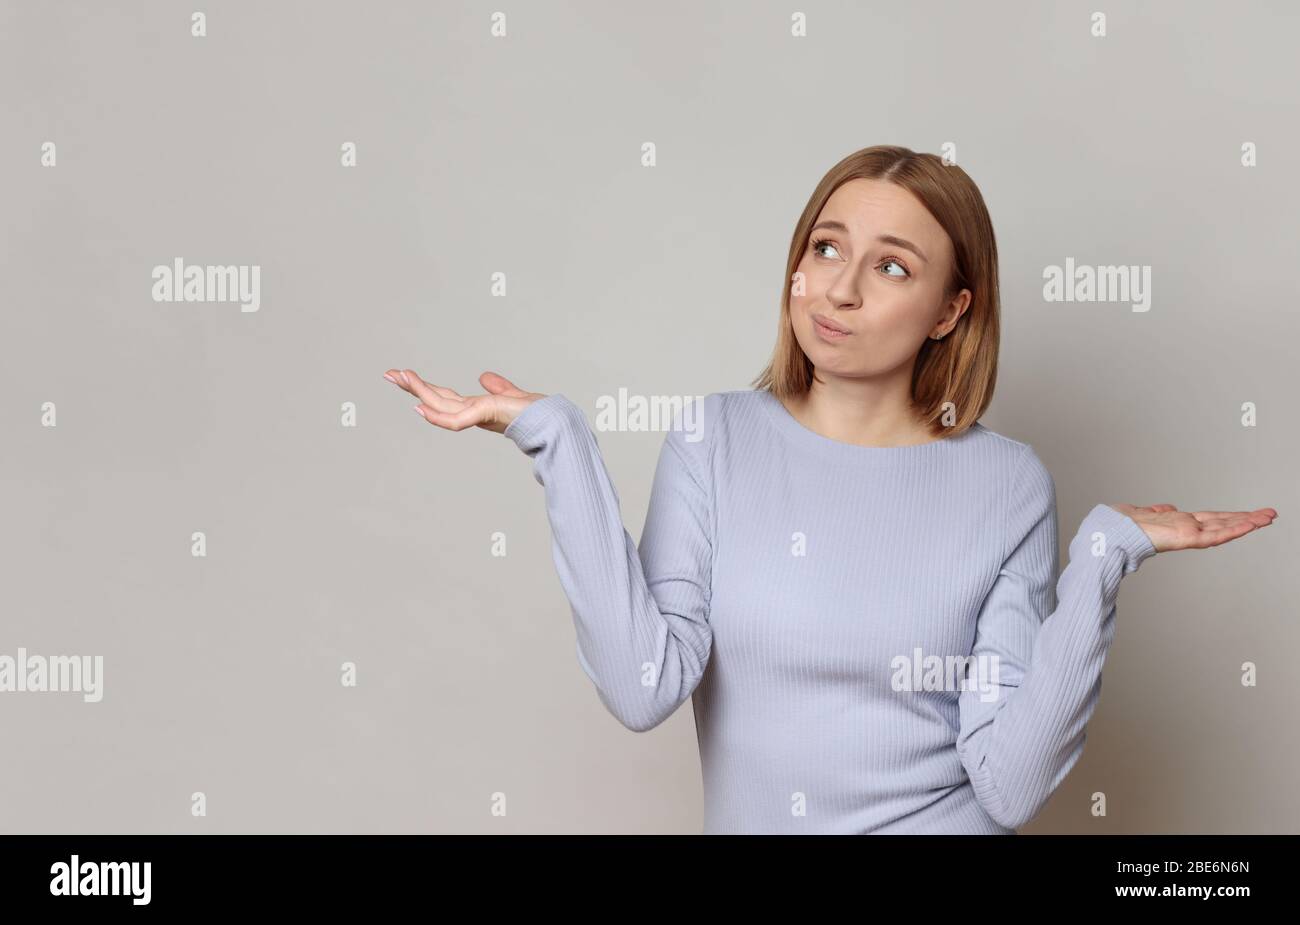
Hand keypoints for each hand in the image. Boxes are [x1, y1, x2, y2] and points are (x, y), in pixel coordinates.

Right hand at [383, 368, 545, 434]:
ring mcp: (478, 416)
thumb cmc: (536, 414)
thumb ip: (498, 387)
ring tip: (401, 377)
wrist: (554, 424)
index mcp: (476, 407)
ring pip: (441, 406)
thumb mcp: (511, 395)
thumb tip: (484, 377)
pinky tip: (422, 407)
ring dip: (420, 392)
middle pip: (436, 398)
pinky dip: (438, 415)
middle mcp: (472, 413)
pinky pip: (456, 419)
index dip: (424, 387)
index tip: (404, 375)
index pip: (444, 396)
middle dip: (412, 387)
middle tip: (389, 373)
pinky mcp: (486, 416)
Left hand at [1107, 503, 1277, 552]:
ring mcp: (1188, 533)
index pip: (1211, 519)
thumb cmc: (1122, 526)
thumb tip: (1168, 508)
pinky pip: (1214, 534)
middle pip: (1223, 522)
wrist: (1111, 532)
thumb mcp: (1145, 513)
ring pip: (1224, 527)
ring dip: (1247, 522)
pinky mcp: (1186, 538)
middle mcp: (1187, 528)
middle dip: (1246, 519)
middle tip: (1269, 515)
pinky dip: (1232, 529)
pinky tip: (1249, 525)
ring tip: (1268, 518)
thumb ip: (1159, 511)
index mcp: (1179, 522)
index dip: (1230, 517)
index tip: (1247, 514)